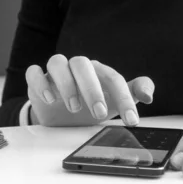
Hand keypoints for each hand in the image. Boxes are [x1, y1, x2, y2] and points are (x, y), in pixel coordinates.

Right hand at [25, 55, 153, 126]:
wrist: (61, 115)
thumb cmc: (90, 104)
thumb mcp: (114, 102)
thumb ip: (133, 94)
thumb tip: (149, 94)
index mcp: (98, 71)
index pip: (113, 77)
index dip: (124, 98)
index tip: (131, 121)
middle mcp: (76, 67)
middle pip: (82, 64)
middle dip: (92, 89)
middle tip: (100, 114)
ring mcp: (55, 73)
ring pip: (57, 62)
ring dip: (66, 84)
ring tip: (74, 108)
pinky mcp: (37, 80)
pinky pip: (33, 72)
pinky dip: (40, 83)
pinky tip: (49, 99)